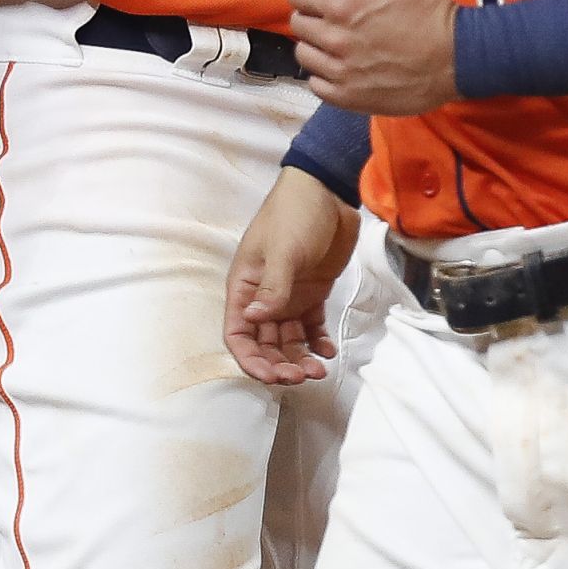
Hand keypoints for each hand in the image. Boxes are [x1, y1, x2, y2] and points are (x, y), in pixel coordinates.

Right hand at [224, 168, 359, 385]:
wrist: (328, 192)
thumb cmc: (295, 214)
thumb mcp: (283, 250)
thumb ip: (273, 288)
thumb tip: (255, 319)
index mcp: (245, 286)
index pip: (238, 333)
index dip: (250, 359)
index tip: (272, 375)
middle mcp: (263, 297)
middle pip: (264, 344)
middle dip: (279, 364)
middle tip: (301, 376)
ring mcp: (288, 296)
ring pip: (288, 340)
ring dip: (299, 358)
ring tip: (318, 370)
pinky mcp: (312, 293)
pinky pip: (311, 327)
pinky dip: (318, 343)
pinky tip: (328, 352)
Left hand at [290, 0, 458, 114]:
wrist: (457, 56)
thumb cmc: (426, 8)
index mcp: (343, 4)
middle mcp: (336, 39)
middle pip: (299, 23)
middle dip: (315, 15)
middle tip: (341, 16)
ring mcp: (341, 72)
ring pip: (305, 55)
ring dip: (318, 46)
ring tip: (343, 42)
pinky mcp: (349, 98)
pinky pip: (317, 85)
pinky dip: (326, 75)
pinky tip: (346, 66)